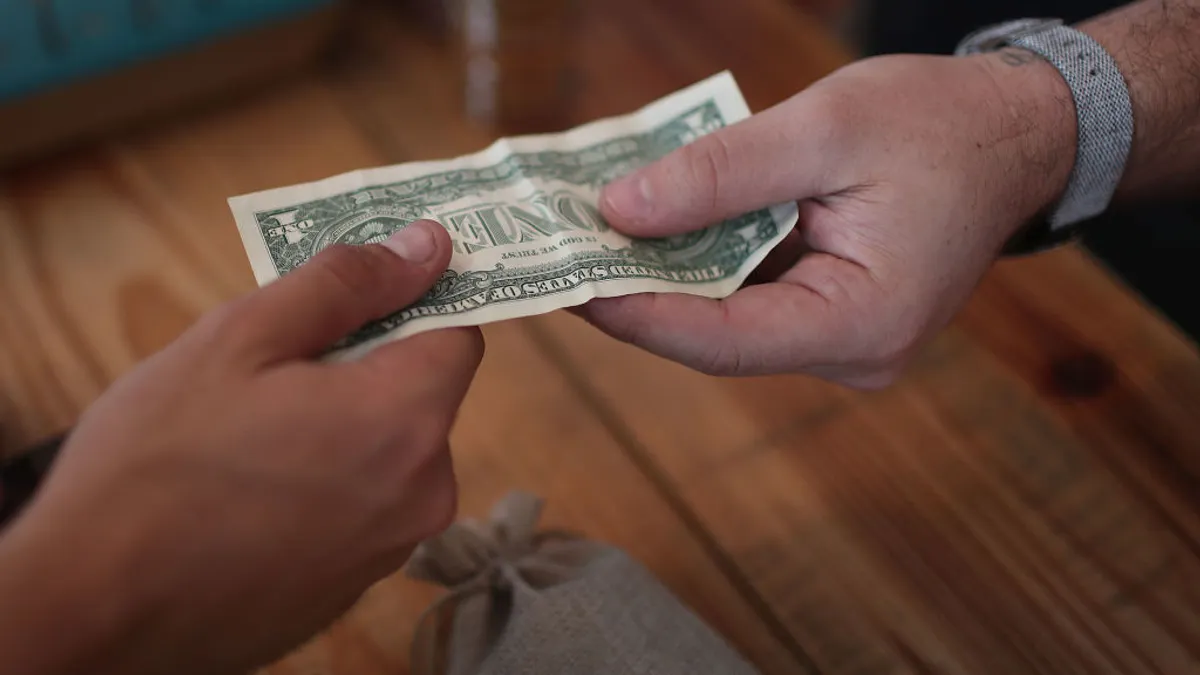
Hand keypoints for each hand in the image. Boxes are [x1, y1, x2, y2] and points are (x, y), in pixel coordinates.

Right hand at [0, 220, 482, 674]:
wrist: (93, 606)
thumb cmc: (158, 460)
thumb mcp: (241, 338)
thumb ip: (347, 284)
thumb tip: (428, 246)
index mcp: (407, 421)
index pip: (457, 334)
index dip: (411, 305)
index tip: (356, 297)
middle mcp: (423, 493)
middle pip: (422, 397)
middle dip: (364, 369)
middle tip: (274, 372)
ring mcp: (391, 549)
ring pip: (391, 454)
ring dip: (344, 429)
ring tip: (252, 437)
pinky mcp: (353, 588)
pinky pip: (363, 509)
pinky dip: (328, 487)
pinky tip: (255, 493)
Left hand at [576, 52, 1075, 386]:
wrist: (1013, 134)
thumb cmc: (939, 124)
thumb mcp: (826, 129)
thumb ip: (721, 174)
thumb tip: (621, 211)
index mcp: (863, 323)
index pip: (723, 340)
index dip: (638, 313)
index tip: (566, 284)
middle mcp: (852, 352)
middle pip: (717, 335)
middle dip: (638, 291)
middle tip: (557, 255)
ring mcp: (841, 342)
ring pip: (728, 318)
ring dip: (664, 275)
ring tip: (589, 237)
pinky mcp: (830, 318)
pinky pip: (750, 299)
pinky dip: (702, 264)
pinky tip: (653, 229)